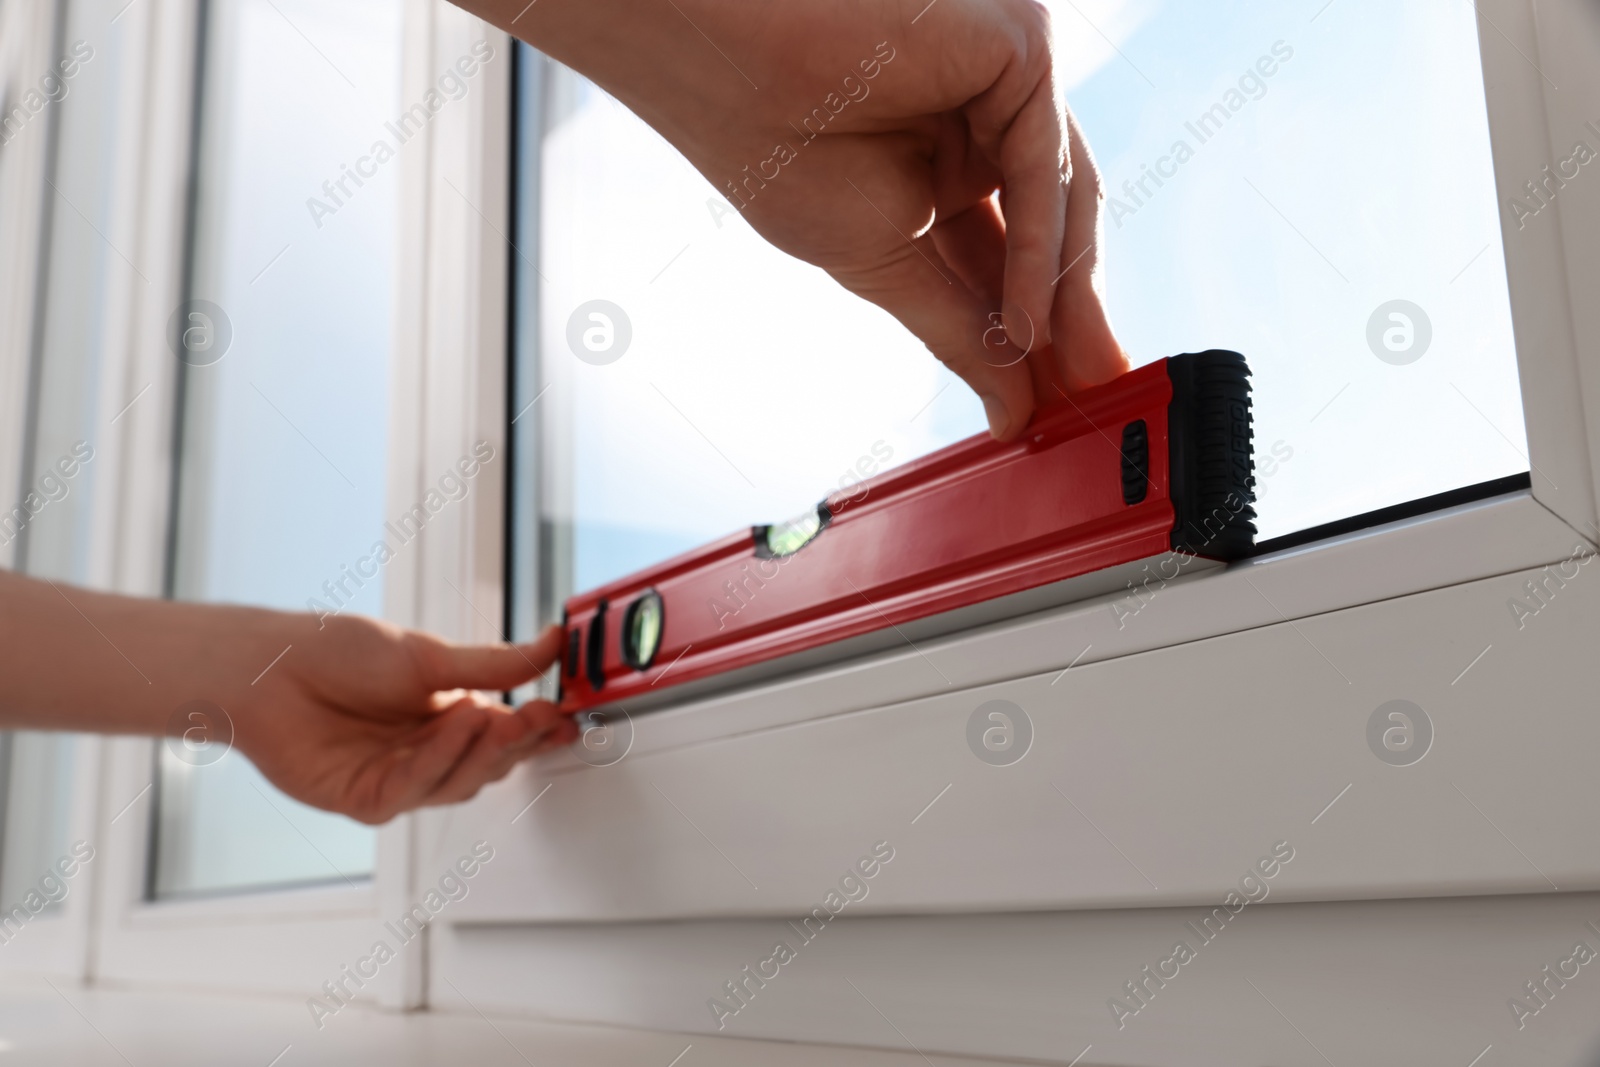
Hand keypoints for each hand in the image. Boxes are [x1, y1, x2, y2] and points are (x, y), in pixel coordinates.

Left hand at [235, 617, 575, 824]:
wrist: (269, 667)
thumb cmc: (336, 654)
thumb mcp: (429, 656)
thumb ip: (494, 664)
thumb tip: (552, 644)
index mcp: (447, 717)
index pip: (507, 733)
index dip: (539, 728)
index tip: (567, 713)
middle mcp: (427, 753)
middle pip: (490, 764)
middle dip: (517, 741)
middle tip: (540, 715)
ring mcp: (398, 780)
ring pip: (459, 782)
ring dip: (480, 751)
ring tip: (495, 716)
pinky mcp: (366, 800)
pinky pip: (414, 789)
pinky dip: (438, 759)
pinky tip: (453, 726)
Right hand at [462, 0, 1128, 438]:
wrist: (717, 62)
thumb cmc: (773, 147)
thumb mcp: (882, 261)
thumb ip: (956, 329)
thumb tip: (1008, 404)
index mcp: (947, 157)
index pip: (1010, 253)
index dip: (1033, 331)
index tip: (1050, 406)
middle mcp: (984, 115)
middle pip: (1053, 226)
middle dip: (1070, 320)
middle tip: (1088, 401)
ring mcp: (1006, 79)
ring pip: (1063, 197)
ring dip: (1065, 297)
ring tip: (1070, 379)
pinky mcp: (1020, 46)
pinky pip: (1046, 164)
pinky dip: (1039, 250)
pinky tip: (1025, 323)